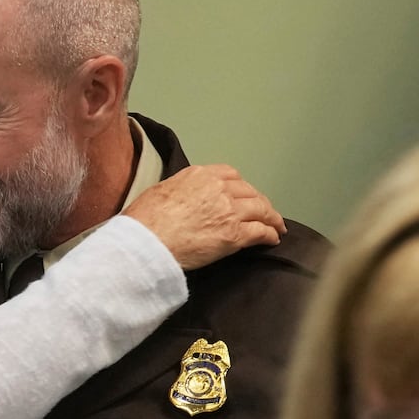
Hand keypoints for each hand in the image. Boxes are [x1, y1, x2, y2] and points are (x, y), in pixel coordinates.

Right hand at [123, 164, 285, 269]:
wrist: (145, 242)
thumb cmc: (143, 221)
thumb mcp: (159, 192)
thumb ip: (179, 190)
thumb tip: (181, 199)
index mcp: (199, 175)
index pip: (230, 175)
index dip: (241, 186)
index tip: (243, 194)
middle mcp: (218, 188)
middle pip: (249, 191)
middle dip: (259, 202)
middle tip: (264, 211)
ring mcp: (229, 210)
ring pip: (261, 210)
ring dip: (271, 218)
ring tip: (275, 226)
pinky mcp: (234, 234)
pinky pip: (261, 231)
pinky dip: (270, 234)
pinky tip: (273, 239)